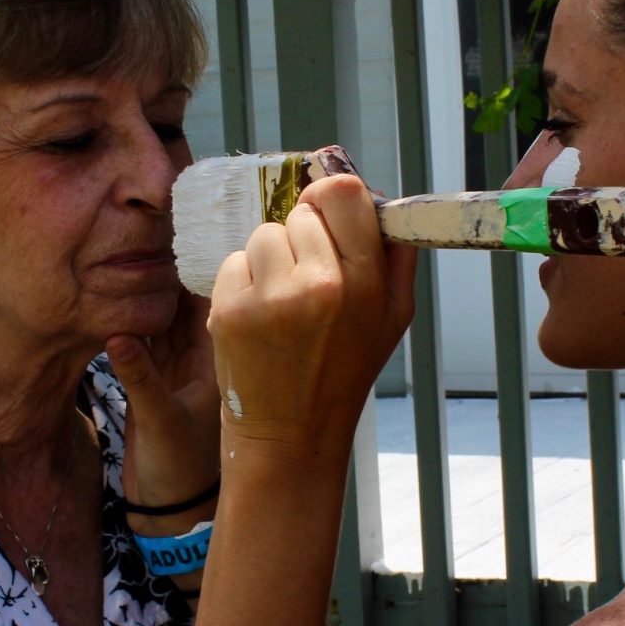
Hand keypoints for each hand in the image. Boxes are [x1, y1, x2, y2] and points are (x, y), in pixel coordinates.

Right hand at [108, 290, 221, 515]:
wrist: (170, 507)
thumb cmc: (180, 467)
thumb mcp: (159, 419)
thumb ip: (139, 377)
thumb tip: (116, 334)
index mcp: (214, 366)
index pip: (203, 310)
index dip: (179, 288)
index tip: (148, 268)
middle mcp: (195, 365)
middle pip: (176, 315)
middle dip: (155, 294)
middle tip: (120, 272)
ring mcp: (172, 375)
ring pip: (157, 331)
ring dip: (139, 314)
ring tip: (109, 289)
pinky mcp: (150, 388)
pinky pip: (140, 351)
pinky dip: (127, 336)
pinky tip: (105, 318)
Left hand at [208, 174, 416, 462]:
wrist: (290, 433)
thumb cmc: (343, 373)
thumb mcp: (392, 320)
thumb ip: (395, 258)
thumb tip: (382, 200)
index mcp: (364, 282)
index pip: (342, 192)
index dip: (330, 197)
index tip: (324, 216)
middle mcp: (319, 284)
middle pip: (300, 212)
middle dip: (302, 236)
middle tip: (305, 278)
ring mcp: (270, 297)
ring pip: (263, 234)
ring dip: (269, 258)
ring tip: (280, 301)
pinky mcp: (229, 309)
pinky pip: (233, 262)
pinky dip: (241, 282)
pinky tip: (256, 317)